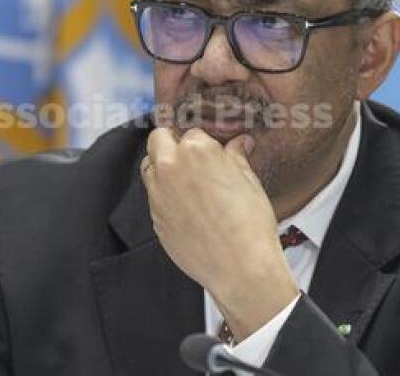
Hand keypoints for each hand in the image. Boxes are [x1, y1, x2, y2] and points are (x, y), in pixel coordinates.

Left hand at [141, 127, 298, 337]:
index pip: (192, 132)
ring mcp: (158, 191)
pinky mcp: (154, 215)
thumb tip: (239, 143)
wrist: (239, 267)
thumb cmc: (250, 224)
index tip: (211, 150)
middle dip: (172, 143)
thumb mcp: (249, 182)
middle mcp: (170, 166)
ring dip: (162, 166)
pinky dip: (163, 193)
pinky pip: (153, 194)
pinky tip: (185, 205)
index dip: (203, 142)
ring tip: (185, 180)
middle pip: (158, 139)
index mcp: (196, 150)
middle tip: (191, 158)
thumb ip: (237, 157)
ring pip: (149, 165)